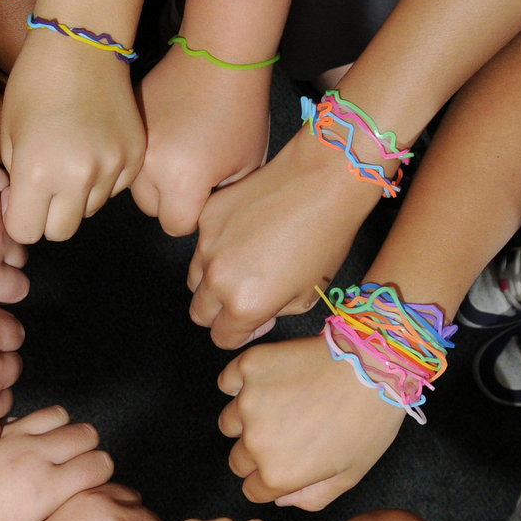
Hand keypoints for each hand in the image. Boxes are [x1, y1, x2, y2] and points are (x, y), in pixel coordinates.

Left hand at [0, 406, 113, 520]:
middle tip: (72, 464)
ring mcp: (11, 438)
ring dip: (61, 429)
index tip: (90, 483)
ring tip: (47, 448)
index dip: (99, 474)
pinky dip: (30, 426)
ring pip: (59, 414)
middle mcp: (34, 457)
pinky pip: (25, 415)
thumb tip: (66, 495)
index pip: (100, 464)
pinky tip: (17, 445)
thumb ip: (49, 509)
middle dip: (86, 448)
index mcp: (45, 491)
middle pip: (86, 433)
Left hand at [1, 32, 144, 242]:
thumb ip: (16, 182)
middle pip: (61, 233)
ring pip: (88, 212)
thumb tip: (28, 214)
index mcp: (37, 173)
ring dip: (76, 197)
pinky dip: (102, 180)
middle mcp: (78, 178)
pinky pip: (114, 191)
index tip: (20, 202)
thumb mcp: (9, 135)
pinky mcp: (134, 159)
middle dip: (48, 218)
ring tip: (70, 157)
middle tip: (45, 189)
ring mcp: (112, 169)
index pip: (27, 232)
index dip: (20, 220)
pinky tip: (93, 147)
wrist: (83, 43)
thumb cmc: (35, 84)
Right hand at [132, 45, 270, 235]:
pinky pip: (133, 156)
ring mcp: (135, 145)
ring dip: (155, 181)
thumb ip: (219, 201)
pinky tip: (171, 137)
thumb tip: (200, 215)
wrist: (218, 55)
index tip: (207, 195)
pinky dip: (148, 155)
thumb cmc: (241, 110)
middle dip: (172, 200)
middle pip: (152, 209)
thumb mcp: (245, 167)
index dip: (194, 216)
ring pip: (137, 185)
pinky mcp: (128, 126)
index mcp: (183, 182)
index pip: (176, 226)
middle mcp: (150, 168)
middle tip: (196, 175)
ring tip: (182, 156)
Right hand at [188, 127, 380, 348]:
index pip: (221, 337)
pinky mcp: (207, 216)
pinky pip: (202, 243)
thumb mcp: (308, 294)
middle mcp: (218, 278)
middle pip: (199, 313)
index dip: (240, 334)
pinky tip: (246, 233)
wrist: (322, 182)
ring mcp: (207, 245)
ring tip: (246, 262)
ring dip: (213, 279)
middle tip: (246, 295)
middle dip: (219, 312)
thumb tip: (253, 316)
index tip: (254, 320)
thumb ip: (272, 314)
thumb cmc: (325, 237)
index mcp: (245, 304)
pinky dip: (217, 245)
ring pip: (195, 278)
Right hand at [218, 335, 404, 509]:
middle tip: (286, 433)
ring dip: (247, 419)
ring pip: (229, 423)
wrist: (373, 367)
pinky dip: (239, 384)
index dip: (269, 480)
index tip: (284, 462)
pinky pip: (227, 383)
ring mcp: (248, 402)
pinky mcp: (248, 368)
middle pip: (237, 460)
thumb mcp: (350, 474)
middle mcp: (256, 442)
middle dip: (257, 452)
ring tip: (280, 405)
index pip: (252, 489)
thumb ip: (312, 497)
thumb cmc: (368, 421)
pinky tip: (267, 382)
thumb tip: (280, 500)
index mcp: (278, 474)